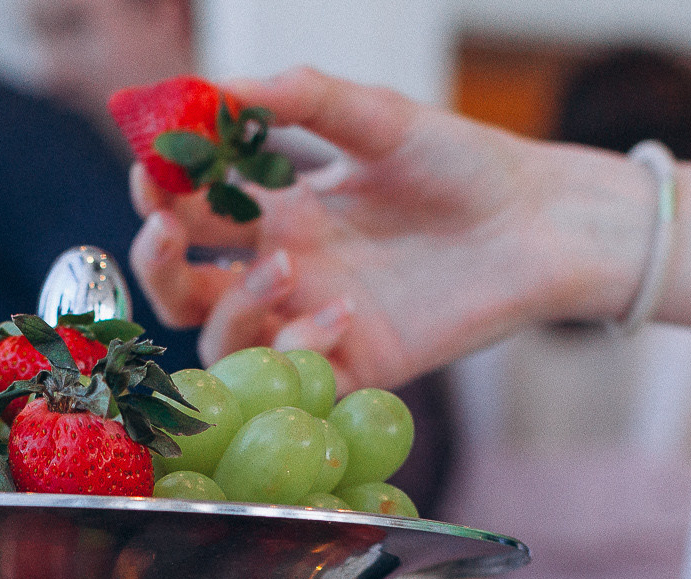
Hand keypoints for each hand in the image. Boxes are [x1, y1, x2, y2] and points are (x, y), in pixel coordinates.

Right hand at [129, 68, 655, 392]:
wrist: (541, 222)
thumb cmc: (465, 165)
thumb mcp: (379, 119)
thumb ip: (302, 99)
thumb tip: (215, 86)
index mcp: (281, 211)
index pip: (189, 212)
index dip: (157, 194)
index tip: (149, 166)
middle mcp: (287, 271)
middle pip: (184, 290)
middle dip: (159, 263)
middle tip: (164, 231)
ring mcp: (316, 323)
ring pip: (225, 344)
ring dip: (233, 308)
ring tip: (285, 266)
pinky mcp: (357, 367)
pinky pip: (296, 379)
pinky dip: (301, 348)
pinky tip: (340, 311)